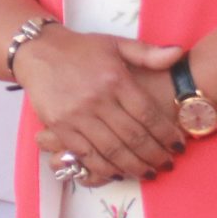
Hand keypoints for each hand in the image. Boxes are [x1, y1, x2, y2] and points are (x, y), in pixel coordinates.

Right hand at [19, 30, 185, 183]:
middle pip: (133, 137)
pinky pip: (85, 153)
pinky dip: (104, 167)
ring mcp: (77, 115)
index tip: (178, 145)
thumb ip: (147, 53)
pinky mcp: (59, 126)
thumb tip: (179, 54)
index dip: (165, 134)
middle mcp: (97, 99)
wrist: (37, 51)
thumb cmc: (80, 49)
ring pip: (112, 150)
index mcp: (115, 79)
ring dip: (133, 166)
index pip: (147, 115)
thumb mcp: (115, 44)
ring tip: (148, 173)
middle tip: (167, 165)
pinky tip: (117, 172)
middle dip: (154, 155)